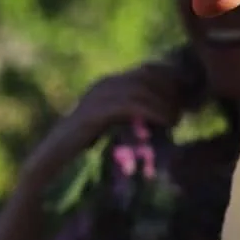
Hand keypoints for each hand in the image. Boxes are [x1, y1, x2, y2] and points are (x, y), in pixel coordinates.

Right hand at [27, 59, 185, 184]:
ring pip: (142, 87)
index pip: (150, 69)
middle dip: (171, 90)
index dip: (173, 80)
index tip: (189, 98)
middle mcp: (105, 85)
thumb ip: (140, 116)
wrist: (51, 169)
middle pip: (149, 75)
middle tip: (183, 111)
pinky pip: (131, 104)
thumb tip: (176, 113)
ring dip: (165, 102)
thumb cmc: (88, 153)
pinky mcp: (93, 113)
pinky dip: (153, 110)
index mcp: (111, 85)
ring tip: (175, 120)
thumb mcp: (120, 128)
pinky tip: (165, 122)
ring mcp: (97, 97)